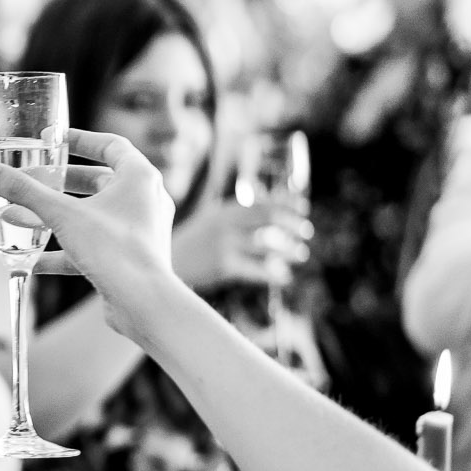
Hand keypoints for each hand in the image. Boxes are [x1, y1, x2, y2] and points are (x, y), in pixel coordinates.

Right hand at [0, 129, 182, 340]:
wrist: (142, 302)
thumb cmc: (114, 249)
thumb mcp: (62, 214)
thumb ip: (24, 191)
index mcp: (139, 177)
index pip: (110, 145)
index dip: (80, 139)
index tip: (54, 140)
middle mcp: (145, 200)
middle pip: (98, 181)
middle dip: (61, 183)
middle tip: (34, 180)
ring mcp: (139, 230)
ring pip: (93, 216)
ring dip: (58, 217)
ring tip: (23, 219)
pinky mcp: (129, 258)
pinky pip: (93, 246)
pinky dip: (65, 249)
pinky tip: (33, 262)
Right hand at [172, 198, 310, 289]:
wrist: (164, 265)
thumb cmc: (192, 244)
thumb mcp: (211, 220)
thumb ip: (238, 210)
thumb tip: (265, 193)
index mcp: (224, 211)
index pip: (262, 202)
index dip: (286, 203)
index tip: (303, 207)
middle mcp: (226, 224)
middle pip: (269, 218)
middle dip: (292, 225)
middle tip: (306, 233)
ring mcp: (225, 245)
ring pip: (268, 246)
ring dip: (289, 251)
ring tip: (300, 255)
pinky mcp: (223, 267)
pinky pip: (257, 270)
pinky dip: (273, 273)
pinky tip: (283, 277)